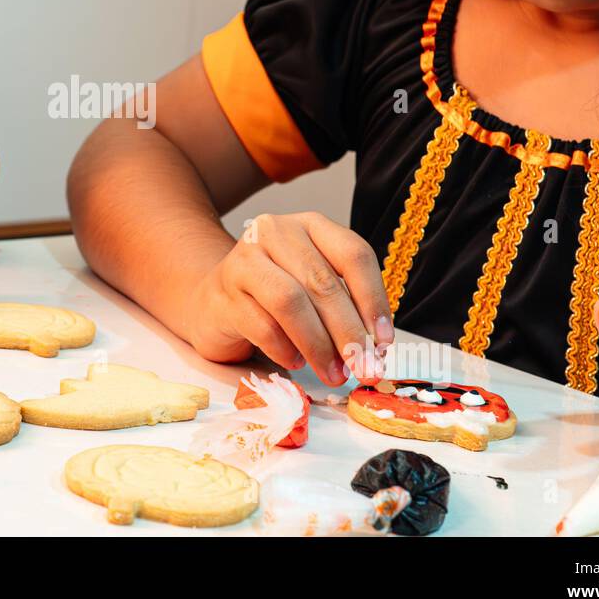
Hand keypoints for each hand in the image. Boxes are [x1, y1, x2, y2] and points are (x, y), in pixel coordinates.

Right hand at [184, 212, 393, 386]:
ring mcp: (244, 260)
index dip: (374, 299)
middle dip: (348, 332)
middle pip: (322, 283)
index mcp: (310, 225)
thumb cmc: (272, 295)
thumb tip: (374, 348)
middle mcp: (275, 232)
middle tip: (364, 368)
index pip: (353, 254)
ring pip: (291, 303)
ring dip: (318, 345)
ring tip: (333, 373)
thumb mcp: (312, 285)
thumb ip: (342, 304)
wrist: (214, 301)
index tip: (384, 340)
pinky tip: (294, 362)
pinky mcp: (224, 293)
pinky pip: (262, 326)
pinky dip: (285, 350)